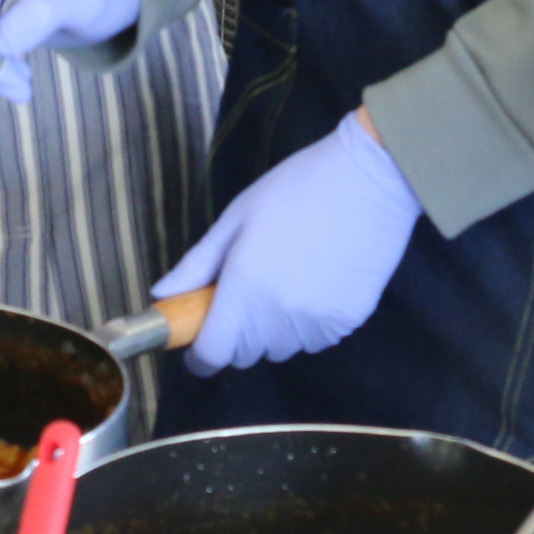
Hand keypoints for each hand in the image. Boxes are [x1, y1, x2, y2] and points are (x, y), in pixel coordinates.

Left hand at [152, 110, 423, 371]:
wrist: (370, 179)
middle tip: (245, 293)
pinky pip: (314, 340)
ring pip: (280, 349)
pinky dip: (306, 324)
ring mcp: (316, 322)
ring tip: (285, 281)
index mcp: (245, 286)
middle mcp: (279, 314)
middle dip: (236, 335)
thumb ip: (197, 264)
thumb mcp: (237, 217)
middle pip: (246, 355)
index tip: (198, 342)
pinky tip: (316, 283)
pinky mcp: (347, 322)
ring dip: (272, 330)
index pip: (213, 353)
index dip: (200, 353)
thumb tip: (162, 296)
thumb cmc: (297, 188)